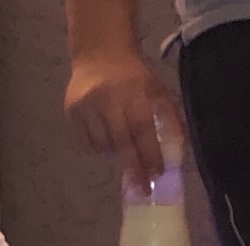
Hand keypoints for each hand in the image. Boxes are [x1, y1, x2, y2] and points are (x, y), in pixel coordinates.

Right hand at [65, 53, 185, 193]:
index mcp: (133, 92)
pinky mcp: (71, 108)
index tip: (158, 175)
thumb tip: (178, 154)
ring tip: (127, 154)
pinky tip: (110, 143)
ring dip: (117, 156)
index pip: (143, 130)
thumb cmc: (136, 78)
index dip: (151, 155)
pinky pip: (87, 140)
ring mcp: (86, 104)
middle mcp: (107, 98)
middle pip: (121, 142)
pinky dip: (100, 147)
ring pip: (103, 144)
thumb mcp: (160, 92)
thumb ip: (172, 120)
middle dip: (134, 168)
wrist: (99, 53)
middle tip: (143, 189)